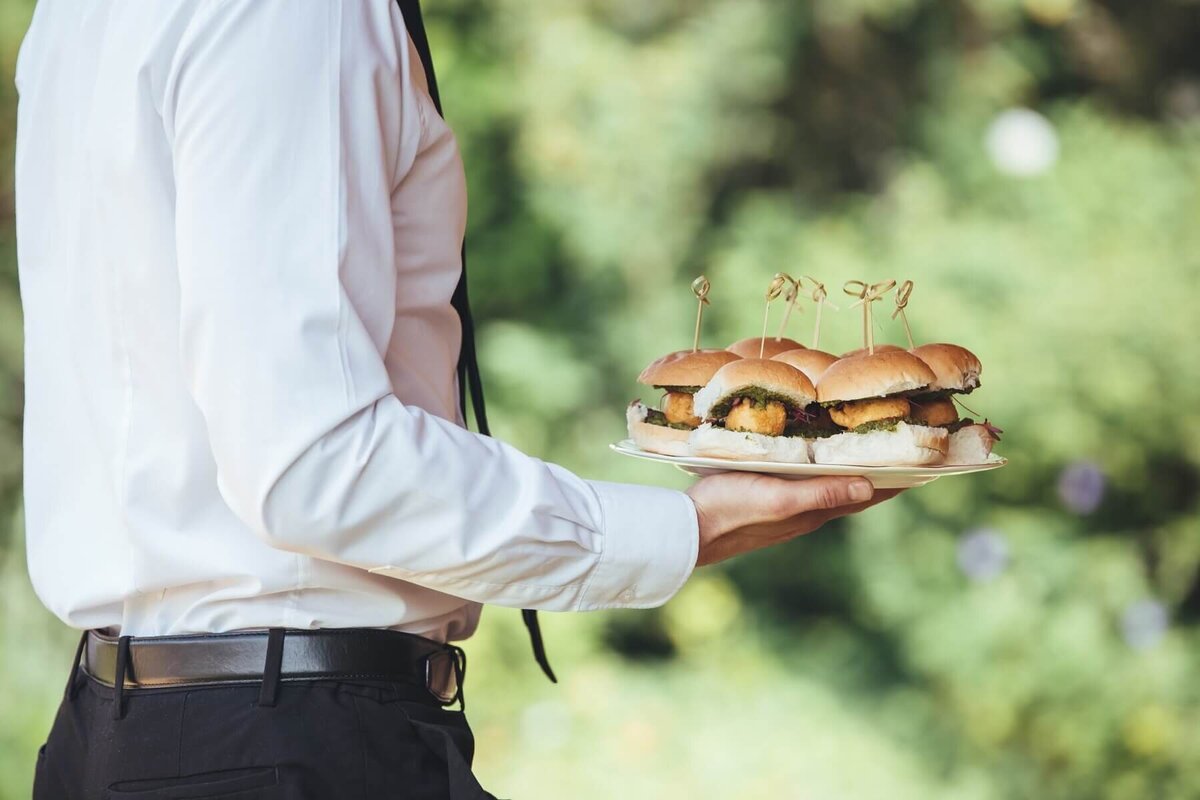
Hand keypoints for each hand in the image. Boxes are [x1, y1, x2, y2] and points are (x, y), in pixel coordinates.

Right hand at [686, 472, 901, 566]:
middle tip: (908, 451)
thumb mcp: (779, 497)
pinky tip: (818, 460)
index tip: (928, 464)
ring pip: (832, 487)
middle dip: (882, 472)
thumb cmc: (731, 508)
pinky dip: (825, 471)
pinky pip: (808, 483)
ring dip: (855, 471)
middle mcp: (808, 511)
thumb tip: (870, 487)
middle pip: (856, 490)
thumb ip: (822, 493)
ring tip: (873, 451)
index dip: (898, 479)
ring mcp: (788, 508)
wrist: (688, 529)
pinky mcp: (769, 500)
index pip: (868, 493)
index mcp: (815, 510)